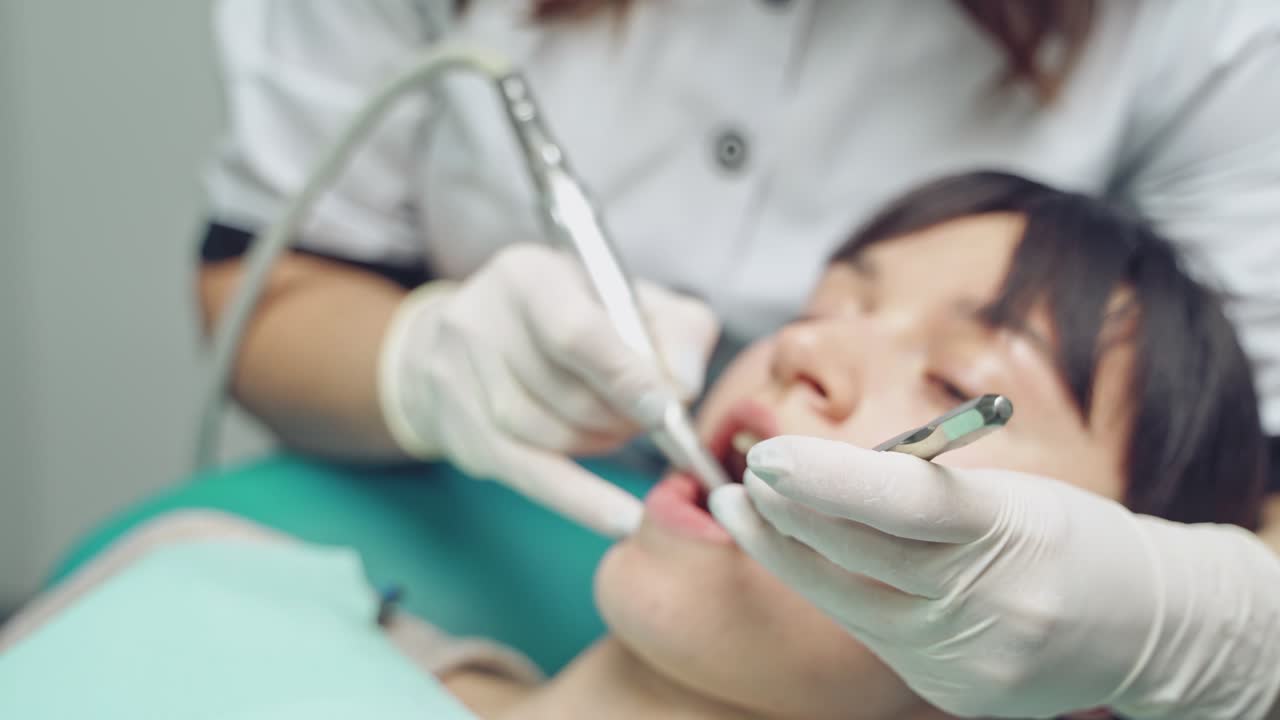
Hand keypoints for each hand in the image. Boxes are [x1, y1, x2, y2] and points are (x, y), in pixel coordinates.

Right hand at [379, 244, 717, 537]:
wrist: (465, 339)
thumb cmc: (568, 316)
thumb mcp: (627, 300)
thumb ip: (675, 330)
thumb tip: (683, 387)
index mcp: (526, 277)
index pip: (575, 334)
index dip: (624, 377)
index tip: (664, 409)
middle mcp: (480, 323)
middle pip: (568, 394)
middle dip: (622, 416)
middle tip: (649, 418)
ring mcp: (460, 381)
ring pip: (552, 436)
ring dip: (603, 442)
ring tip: (618, 429)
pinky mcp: (462, 433)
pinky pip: (530, 476)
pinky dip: (580, 501)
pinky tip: (621, 518)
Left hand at [710, 436, 1279, 718]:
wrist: (1147, 627)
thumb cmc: (1069, 538)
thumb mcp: (1012, 492)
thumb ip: (923, 489)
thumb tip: (818, 477)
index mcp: (1013, 530)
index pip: (904, 499)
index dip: (826, 476)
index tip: (767, 454)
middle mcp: (992, 603)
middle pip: (860, 556)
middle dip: (787, 513)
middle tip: (744, 478)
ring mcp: (971, 658)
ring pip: (849, 601)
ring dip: (787, 553)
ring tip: (744, 512)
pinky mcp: (956, 692)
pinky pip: (874, 634)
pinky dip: (837, 593)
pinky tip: (811, 560)